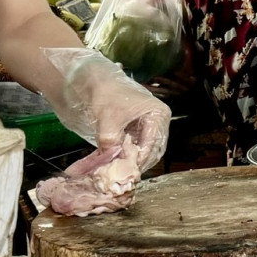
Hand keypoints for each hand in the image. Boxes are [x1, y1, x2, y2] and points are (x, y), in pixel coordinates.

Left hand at [55, 49, 171, 171]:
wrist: (97, 82)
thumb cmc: (107, 94)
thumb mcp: (108, 118)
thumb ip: (110, 140)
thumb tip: (111, 160)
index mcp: (158, 114)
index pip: (154, 143)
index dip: (140, 158)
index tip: (127, 170)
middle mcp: (159, 121)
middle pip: (153, 150)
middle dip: (139, 162)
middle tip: (124, 174)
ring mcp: (150, 126)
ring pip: (146, 151)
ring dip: (133, 161)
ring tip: (120, 170)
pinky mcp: (140, 130)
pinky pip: (137, 147)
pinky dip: (128, 155)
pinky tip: (117, 161)